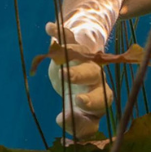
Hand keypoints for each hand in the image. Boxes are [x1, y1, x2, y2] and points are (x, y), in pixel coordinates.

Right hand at [45, 21, 113, 139]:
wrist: (80, 79)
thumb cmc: (81, 103)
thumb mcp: (80, 116)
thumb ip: (77, 124)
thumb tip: (63, 120)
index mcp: (99, 96)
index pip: (101, 100)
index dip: (92, 102)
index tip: (77, 102)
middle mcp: (95, 76)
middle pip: (92, 73)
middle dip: (80, 74)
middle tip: (66, 75)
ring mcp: (85, 59)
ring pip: (81, 52)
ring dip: (70, 50)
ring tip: (58, 52)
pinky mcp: (73, 46)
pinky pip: (68, 36)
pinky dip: (60, 31)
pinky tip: (49, 27)